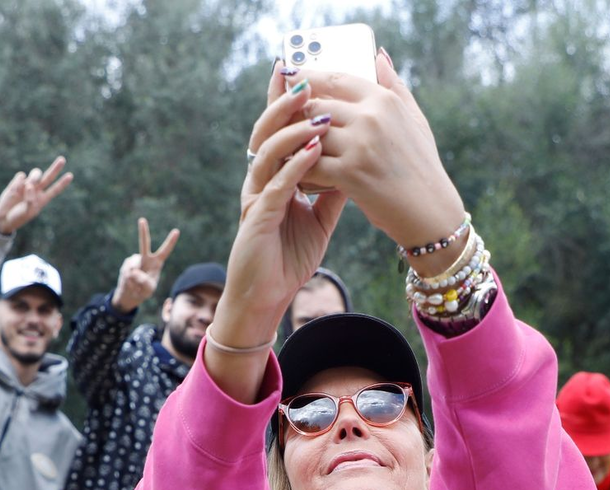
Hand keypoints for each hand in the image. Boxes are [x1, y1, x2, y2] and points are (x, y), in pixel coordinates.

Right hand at [0, 157, 72, 234]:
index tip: (70, 175)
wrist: (4, 216)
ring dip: (36, 176)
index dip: (62, 183)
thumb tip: (30, 185)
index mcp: (43, 199)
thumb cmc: (18, 217)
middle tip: (62, 159)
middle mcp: (37, 190)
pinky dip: (19, 182)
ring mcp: (27, 184)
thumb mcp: (27, 212)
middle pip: (49, 177)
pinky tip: (15, 191)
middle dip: (55, 168)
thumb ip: (30, 200)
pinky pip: (21, 176)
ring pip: (36, 173)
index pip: (55, 189)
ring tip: (30, 184)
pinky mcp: (17, 182)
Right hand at [111, 218, 180, 312]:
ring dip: (135, 280)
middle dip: (143, 232)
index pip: (165, 251)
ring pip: (134, 268)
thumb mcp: (148, 290)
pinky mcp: (126, 264)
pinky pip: (128, 273)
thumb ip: (144, 282)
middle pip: (144, 244)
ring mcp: (134, 260)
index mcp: (156, 263)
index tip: (177, 231)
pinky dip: (129, 281)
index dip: (170, 242)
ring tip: (136, 286)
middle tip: (142, 220)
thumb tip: (134, 271)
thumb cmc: (143, 290)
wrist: (129, 294)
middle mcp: (145, 259)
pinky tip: (129, 283)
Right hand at [201, 66, 343, 401]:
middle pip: (266, 132)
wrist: (268, 296)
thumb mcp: (320, 219)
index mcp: (273, 178)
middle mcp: (259, 182)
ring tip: (315, 111)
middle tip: (306, 80)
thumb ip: (332, 189)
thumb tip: (353, 162)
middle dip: (284, 105)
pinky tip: (313, 151)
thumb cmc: (289, 258)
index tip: (304, 74)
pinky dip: (295, 167)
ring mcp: (256, 199)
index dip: (286, 104)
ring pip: (268, 153)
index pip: (277, 132)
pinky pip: (276, 186)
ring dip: (292, 131)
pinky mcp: (258, 219)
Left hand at [298, 52, 465, 274]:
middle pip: (317, 105)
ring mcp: (359, 145)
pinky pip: (311, 164)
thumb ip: (394, 85)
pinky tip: (295, 171)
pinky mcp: (350, 174)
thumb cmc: (422, 168)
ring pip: (311, 134)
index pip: (336, 79)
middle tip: (280, 117)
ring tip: (283, 146)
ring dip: (294, 141)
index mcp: (384, 100)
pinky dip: (300, 168)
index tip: (290, 75)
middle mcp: (370, 118)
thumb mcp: (415, 119)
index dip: (309, 77)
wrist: (430, 212)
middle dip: (297, 112)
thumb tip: (378, 55)